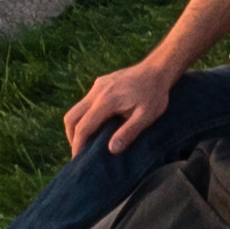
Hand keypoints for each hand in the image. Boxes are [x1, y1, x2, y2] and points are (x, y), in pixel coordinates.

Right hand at [60, 55, 179, 157]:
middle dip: (72, 136)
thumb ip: (129, 132)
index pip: (83, 127)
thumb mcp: (146, 116)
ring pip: (76, 108)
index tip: (77, 159)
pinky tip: (97, 124)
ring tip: (87, 141)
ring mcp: (98, 86)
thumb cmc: (155, 94)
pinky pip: (85, 102)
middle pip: (71, 117)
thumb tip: (112, 149)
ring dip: (77, 126)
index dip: (78, 145)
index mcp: (106, 102)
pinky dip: (84, 116)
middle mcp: (97, 92)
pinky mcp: (101, 83)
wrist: (158, 69)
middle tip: (79, 152)